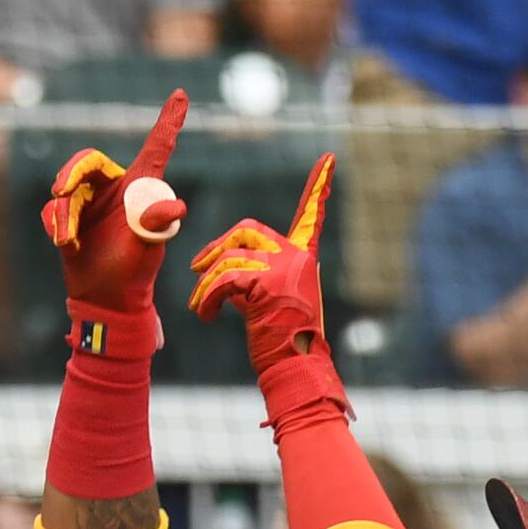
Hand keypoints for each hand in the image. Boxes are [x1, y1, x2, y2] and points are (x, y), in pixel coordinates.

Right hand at [40, 87, 189, 336]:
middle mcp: (115, 188)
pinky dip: (55, 226)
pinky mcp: (68, 216)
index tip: (182, 94)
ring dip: (63, 215)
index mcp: (140, 189)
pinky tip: (66, 246)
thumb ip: (157, 223)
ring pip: (65, 189)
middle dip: (70, 174)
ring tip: (68, 242)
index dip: (169, 121)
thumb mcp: (148, 249)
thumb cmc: (133, 275)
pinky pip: (51, 208)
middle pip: (87, 161)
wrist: (105, 301)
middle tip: (61, 192)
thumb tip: (177, 207)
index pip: (156, 148)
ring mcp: (89, 201)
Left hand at [188, 154, 338, 376]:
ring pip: (229, 259)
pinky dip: (208, 297)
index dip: (319, 187)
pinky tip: (206, 315)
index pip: (310, 216)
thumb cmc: (281, 343)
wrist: (296, 369)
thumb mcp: (268, 302)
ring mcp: (284, 268)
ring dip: (206, 285)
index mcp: (303, 258)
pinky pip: (225, 280)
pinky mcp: (267, 284)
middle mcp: (297, 257)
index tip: (329, 159)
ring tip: (199, 307)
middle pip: (248, 230)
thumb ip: (252, 277)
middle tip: (198, 268)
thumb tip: (221, 269)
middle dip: (217, 248)